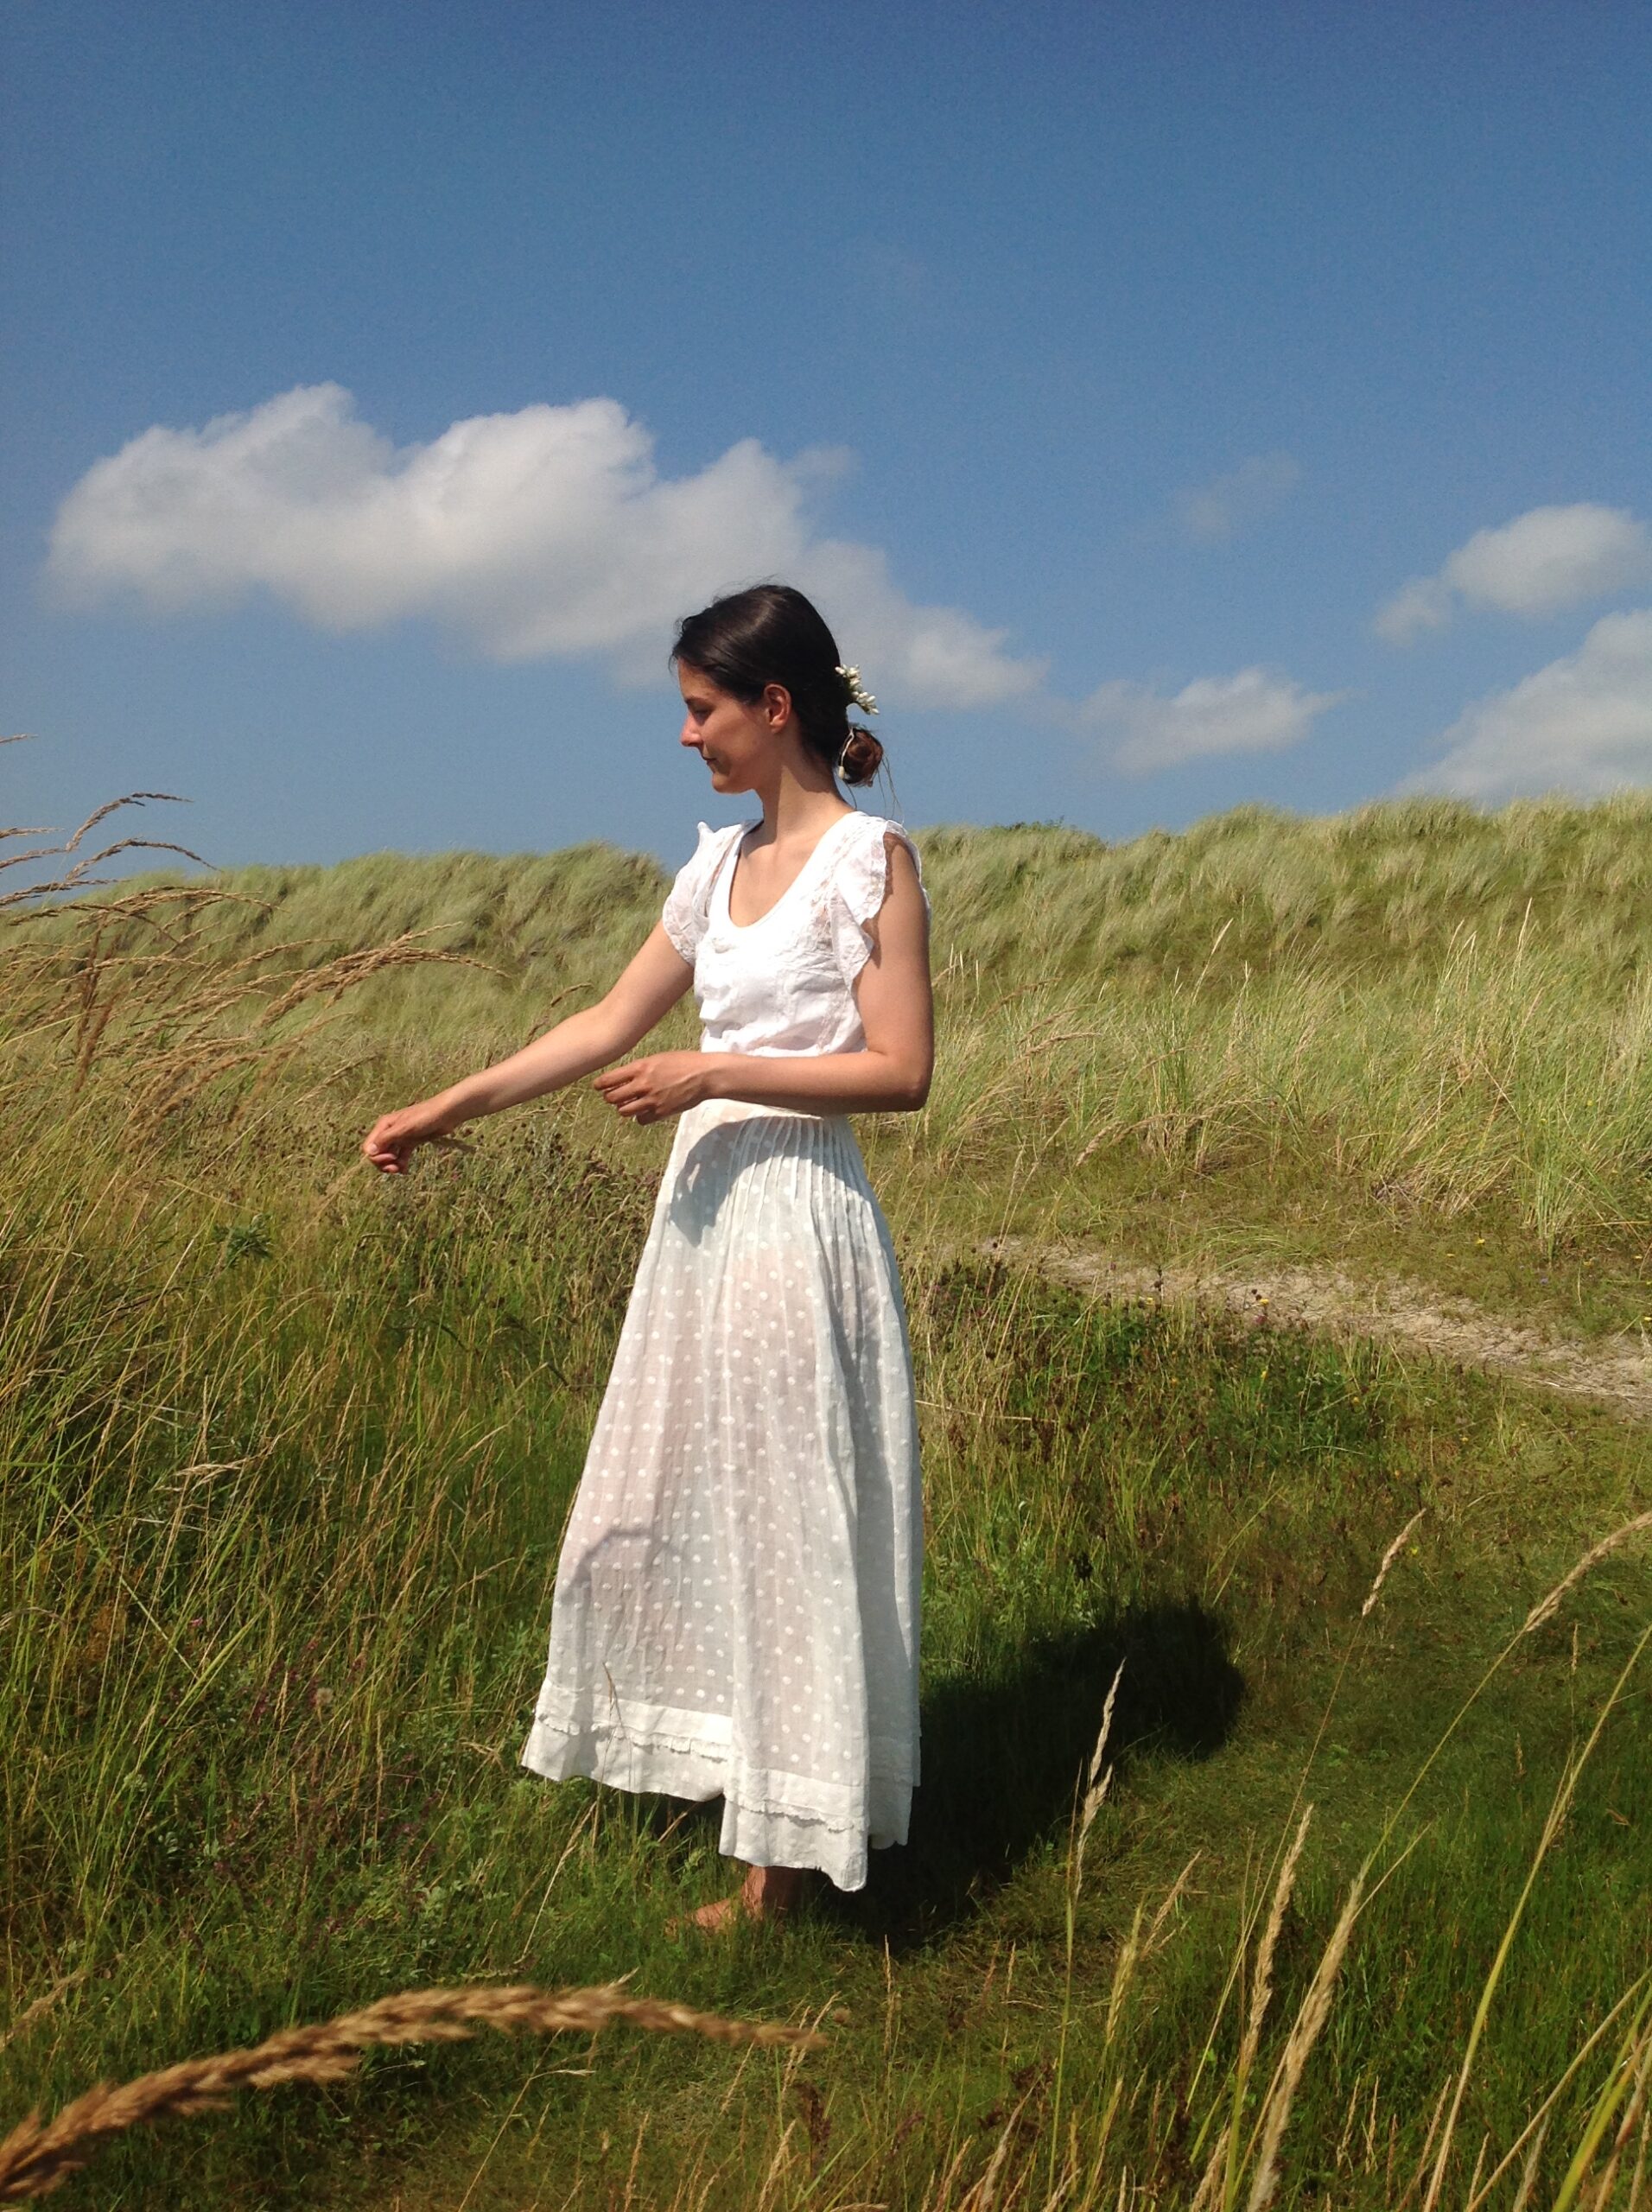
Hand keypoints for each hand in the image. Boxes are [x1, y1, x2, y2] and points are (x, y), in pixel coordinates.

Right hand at [361, 1099, 467, 1173]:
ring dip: (391, 1165)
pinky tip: (405, 1171)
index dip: (376, 1156)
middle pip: (378, 1153)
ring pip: (389, 1156)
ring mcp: (400, 1138)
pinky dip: (401, 1164)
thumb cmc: (424, 1117)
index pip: (369, 1147)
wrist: (446, 1114)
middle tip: (394, 1168)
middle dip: (383, 1163)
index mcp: (384, 1126)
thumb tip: (368, 1152)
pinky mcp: (411, 1143)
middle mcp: (389, 1132)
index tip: (391, 1158)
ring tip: (400, 1170)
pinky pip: (401, 1157)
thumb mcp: (404, 1128)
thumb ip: (386, 1139)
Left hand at [592, 1050, 709, 1124]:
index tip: (597, 1087)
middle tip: (612, 1096)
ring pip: (624, 1111)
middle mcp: (643, 1084)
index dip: (600, 1084)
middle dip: (610, 1097)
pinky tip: (645, 1110)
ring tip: (629, 1103)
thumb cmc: (683, 1063)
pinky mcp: (660, 1112)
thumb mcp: (658, 1059)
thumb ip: (640, 1068)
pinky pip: (641, 1120)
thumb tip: (624, 1077)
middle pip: (613, 1098)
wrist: (704, 1076)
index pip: (609, 1079)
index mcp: (640, 1068)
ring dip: (624, 1108)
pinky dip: (640, 1117)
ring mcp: (651, 1100)